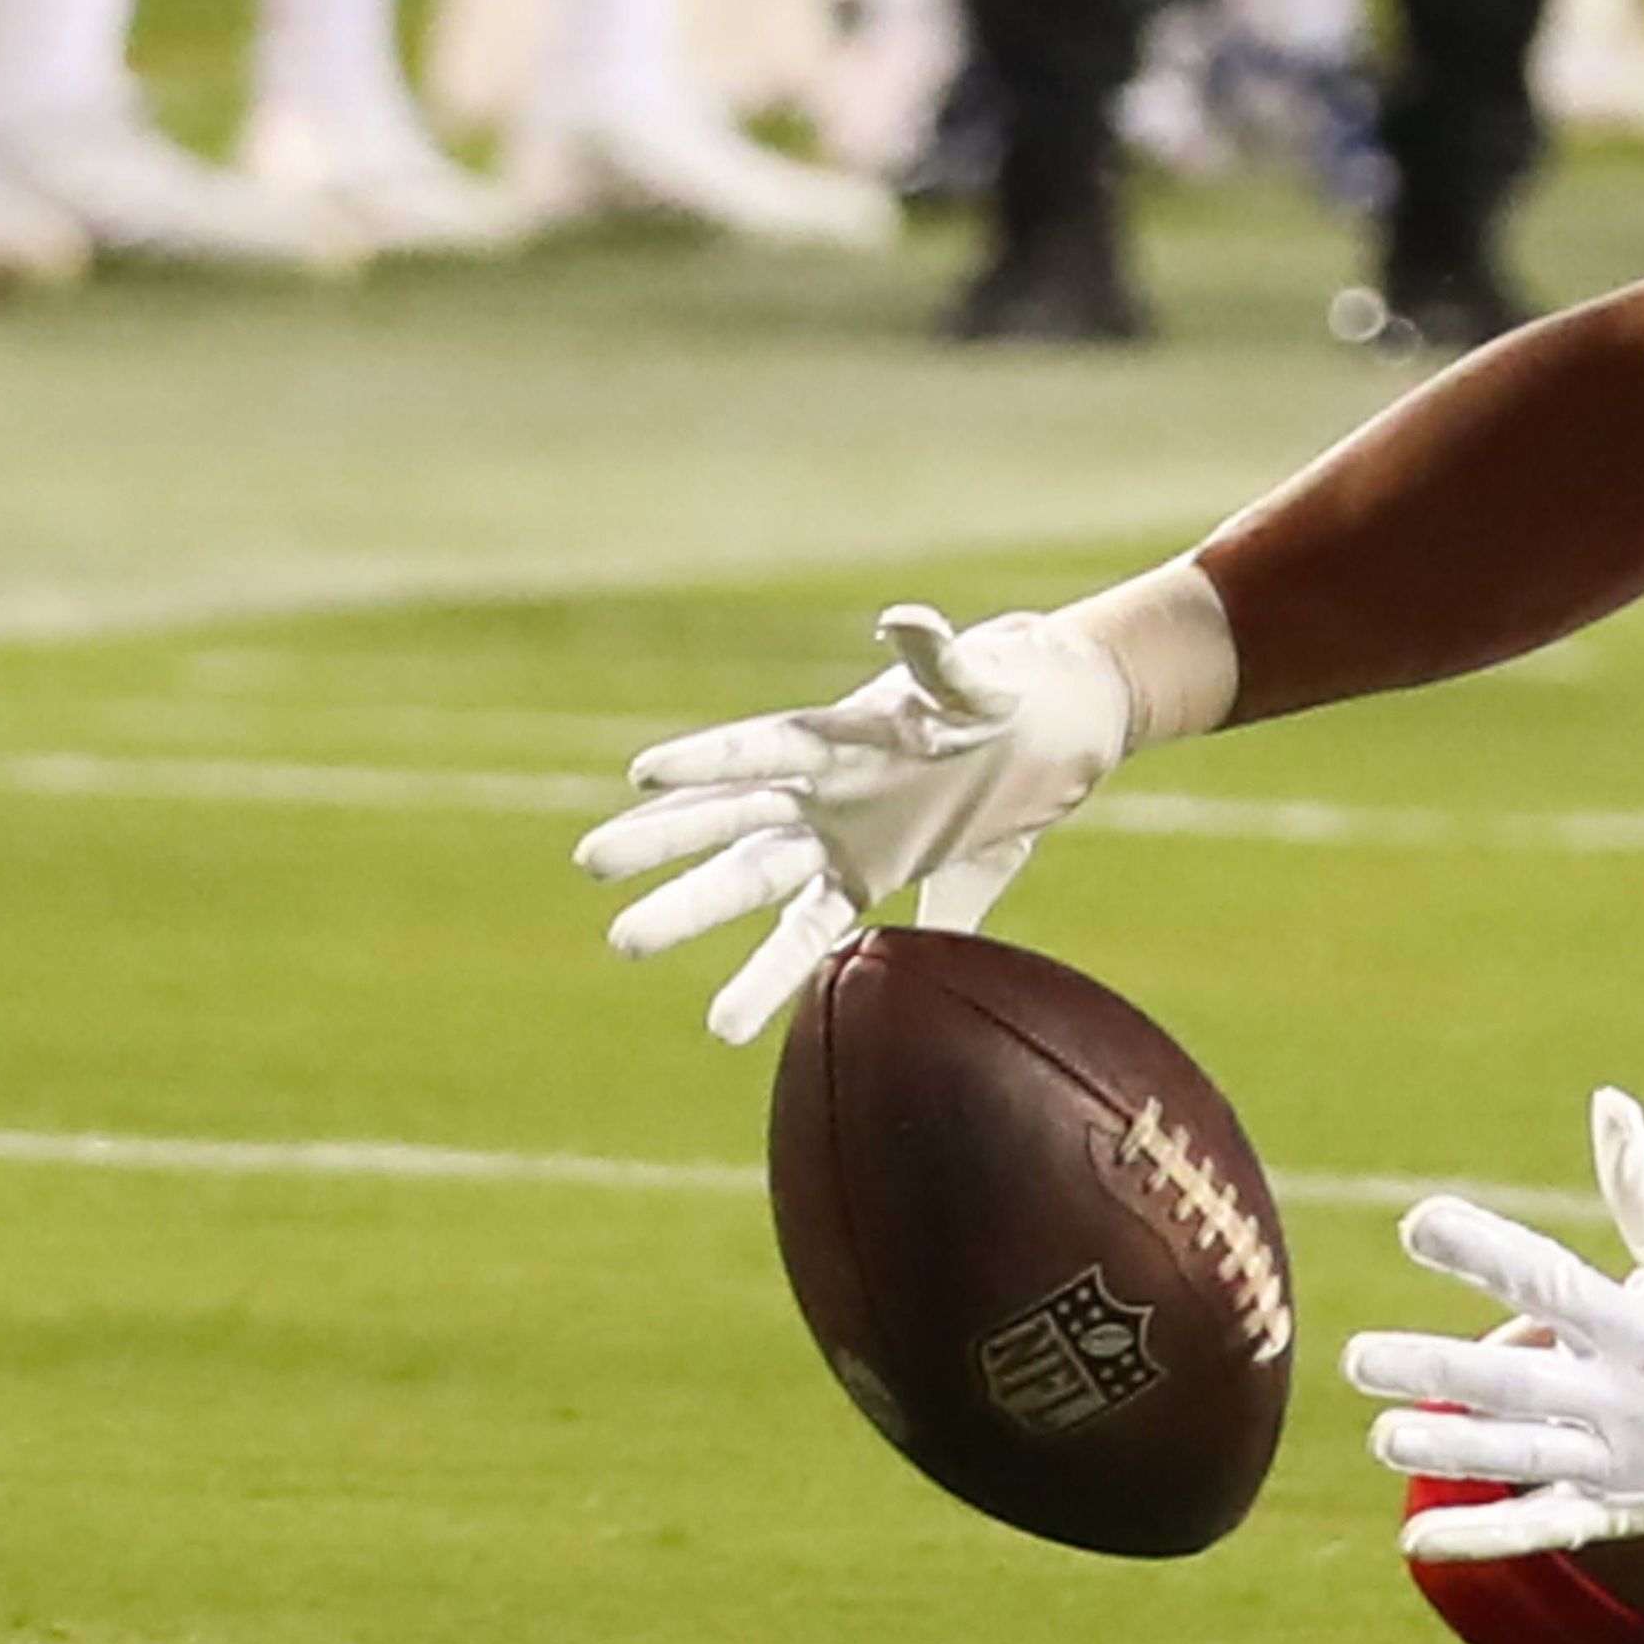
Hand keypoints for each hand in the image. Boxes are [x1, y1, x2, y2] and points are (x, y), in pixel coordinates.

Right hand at [575, 603, 1138, 1042]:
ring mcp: (838, 840)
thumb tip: (904, 622)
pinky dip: (783, 969)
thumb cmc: (1004, 693)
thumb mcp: (974, 679)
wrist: (1051, 728)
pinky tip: (731, 1021)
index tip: (643, 774)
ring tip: (623, 943)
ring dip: (695, 914)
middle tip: (592, 867)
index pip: (761, 751)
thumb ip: (937, 660)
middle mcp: (822, 792)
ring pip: (755, 884)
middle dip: (666, 844)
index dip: (708, 761)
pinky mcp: (870, 879)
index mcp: (838, 737)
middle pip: (734, 822)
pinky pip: (820, 932)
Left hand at [1345, 1092, 1643, 1615]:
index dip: (1485, 1252)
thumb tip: (1607, 1102)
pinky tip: (1417, 1538)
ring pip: (1524, 1457)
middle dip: (1438, 1372)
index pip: (1555, 1281)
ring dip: (1450, 1451)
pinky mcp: (1621, 1505)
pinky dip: (1486, 1536)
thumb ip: (1643, 1185)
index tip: (1417, 1221)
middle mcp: (1634, 1400)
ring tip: (1383, 1435)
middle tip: (1359, 1357)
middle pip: (1521, 1385)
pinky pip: (1547, 1526)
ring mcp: (1626, 1461)